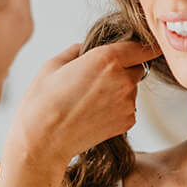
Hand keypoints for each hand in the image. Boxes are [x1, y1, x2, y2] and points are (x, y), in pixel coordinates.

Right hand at [6, 40, 159, 173]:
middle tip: (99, 77)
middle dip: (125, 68)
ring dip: (120, 89)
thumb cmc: (43, 101)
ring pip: (132, 89)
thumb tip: (86, 47)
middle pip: (138, 68)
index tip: (143, 47)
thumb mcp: (54, 64)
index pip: (142, 47)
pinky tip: (94, 112)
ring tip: (91, 99)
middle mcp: (123, 80)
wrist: (44, 140)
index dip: (143, 46)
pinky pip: (128, 107)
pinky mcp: (127, 122)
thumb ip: (77, 50)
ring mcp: (127, 103)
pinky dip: (117, 107)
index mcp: (106, 59)